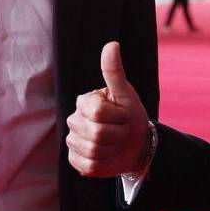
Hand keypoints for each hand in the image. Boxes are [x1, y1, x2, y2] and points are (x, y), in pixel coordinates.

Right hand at [67, 42, 148, 176]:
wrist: (137, 144)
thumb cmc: (131, 115)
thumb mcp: (126, 94)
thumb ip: (115, 72)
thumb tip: (112, 44)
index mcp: (84, 102)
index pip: (98, 112)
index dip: (118, 117)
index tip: (123, 114)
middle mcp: (74, 120)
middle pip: (97, 133)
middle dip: (118, 134)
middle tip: (122, 131)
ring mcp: (72, 141)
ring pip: (93, 150)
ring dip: (113, 149)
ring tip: (115, 143)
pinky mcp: (76, 161)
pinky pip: (89, 165)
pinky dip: (105, 163)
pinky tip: (108, 155)